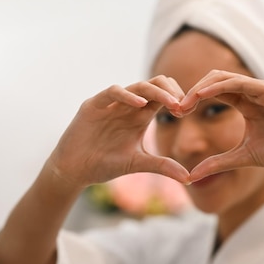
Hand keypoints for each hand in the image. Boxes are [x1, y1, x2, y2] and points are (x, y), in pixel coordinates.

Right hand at [48, 76, 189, 187]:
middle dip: (172, 91)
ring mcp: (111, 104)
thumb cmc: (105, 164)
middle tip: (183, 106)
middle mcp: (128, 105)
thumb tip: (189, 178)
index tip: (188, 111)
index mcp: (140, 116)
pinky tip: (141, 105)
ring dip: (158, 92)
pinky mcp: (93, 106)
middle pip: (155, 85)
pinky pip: (112, 93)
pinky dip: (127, 96)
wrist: (74, 171)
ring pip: (138, 86)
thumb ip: (162, 166)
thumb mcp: (138, 164)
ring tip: (172, 104)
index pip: (164, 97)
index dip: (178, 100)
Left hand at [180, 70, 263, 181]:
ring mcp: (263, 89)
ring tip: (185, 102)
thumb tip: (191, 175)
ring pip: (226, 78)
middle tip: (176, 108)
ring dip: (202, 88)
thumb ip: (217, 163)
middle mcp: (253, 92)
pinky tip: (203, 94)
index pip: (213, 93)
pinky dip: (220, 86)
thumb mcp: (243, 157)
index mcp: (246, 103)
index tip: (176, 114)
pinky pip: (241, 83)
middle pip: (215, 81)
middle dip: (193, 92)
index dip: (193, 100)